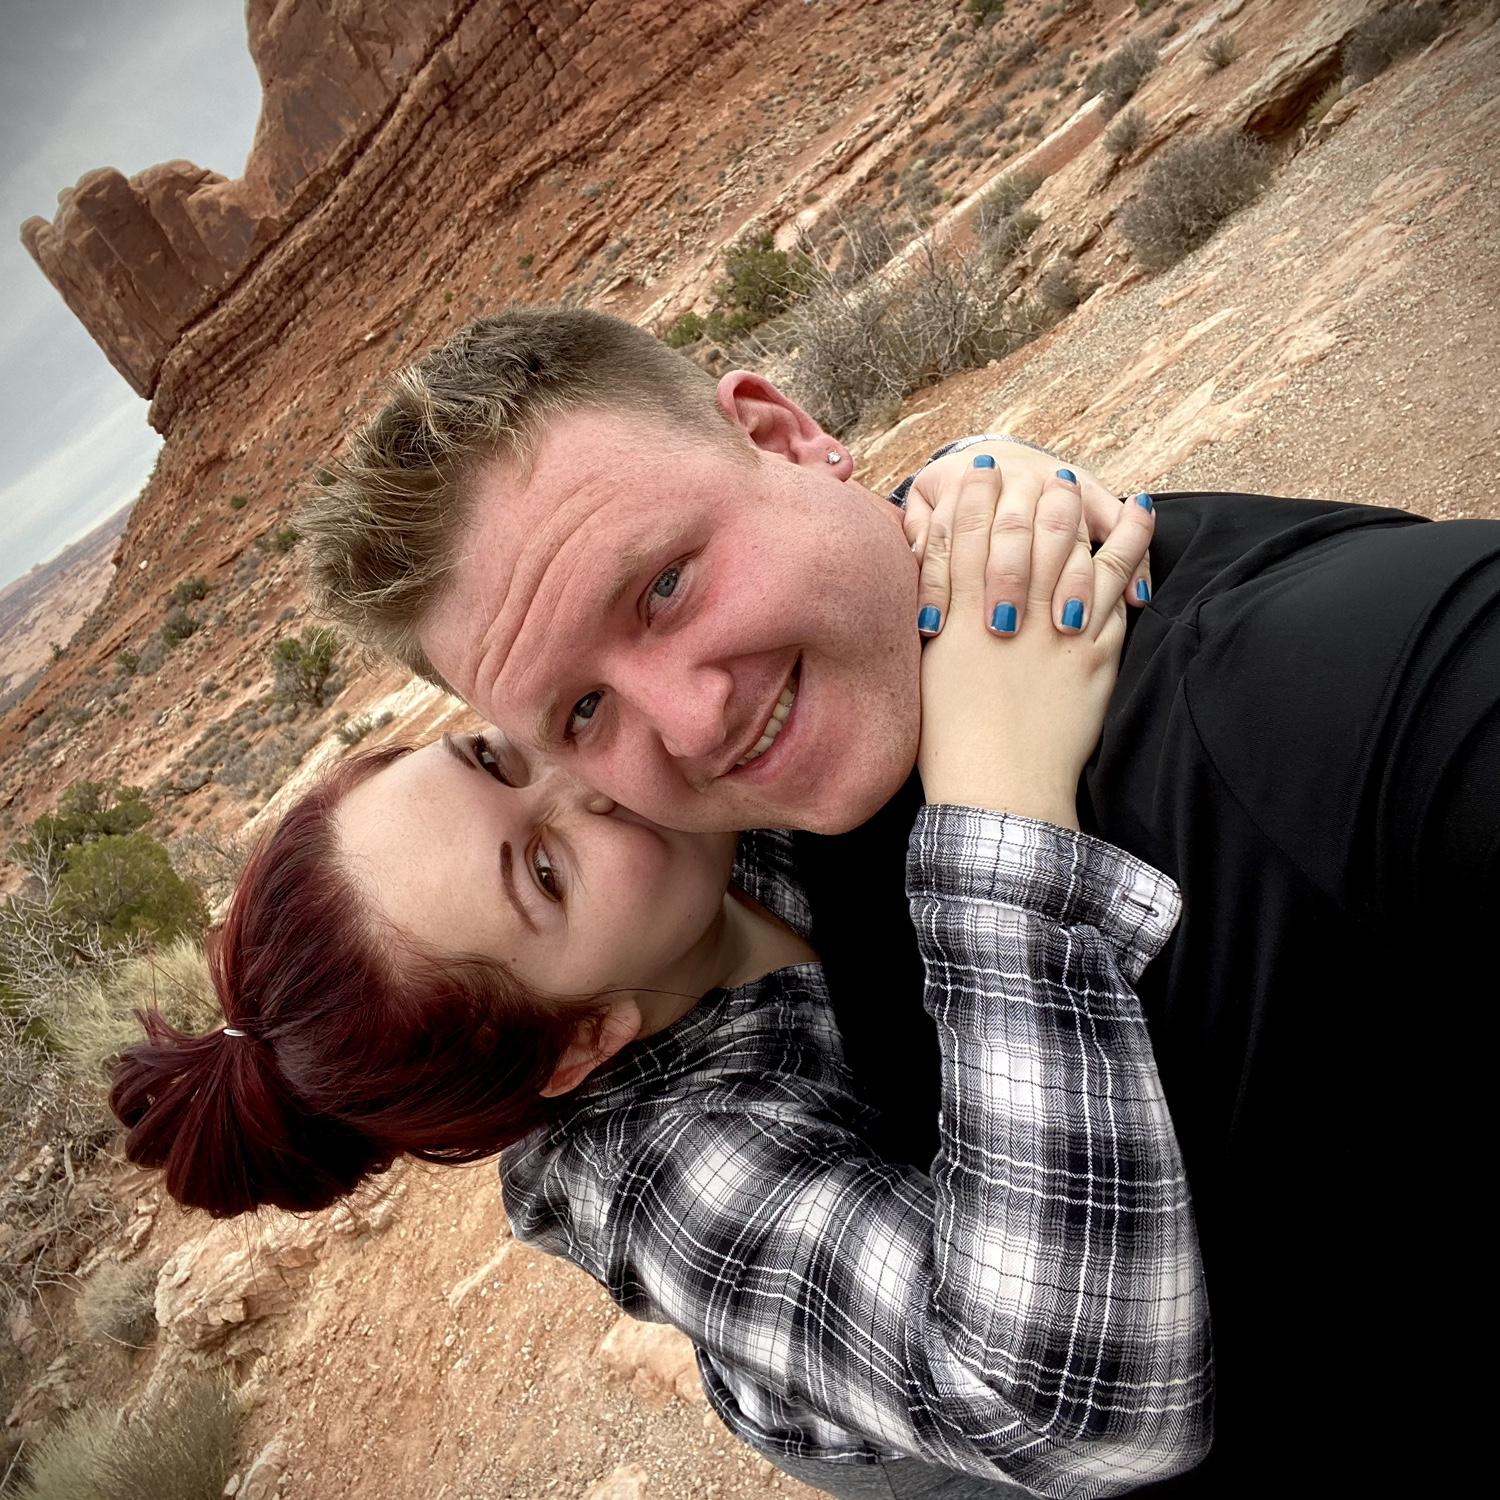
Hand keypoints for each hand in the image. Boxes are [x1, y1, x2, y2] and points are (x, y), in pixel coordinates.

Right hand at [917, 462, 1154, 828]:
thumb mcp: (925, 670)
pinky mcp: (1096, 651)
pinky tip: (1139, 513)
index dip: (976, 494)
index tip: (983, 468)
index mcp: (957, 615)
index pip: (967, 533)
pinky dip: (1131, 543)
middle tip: (1038, 473)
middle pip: (1024, 530)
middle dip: (1031, 493)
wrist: (999, 791)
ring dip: (1077, 508)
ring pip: (1072, 547)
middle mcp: (1008, 611)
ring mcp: (1056, 629)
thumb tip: (938, 580)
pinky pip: (1119, 584)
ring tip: (1078, 482)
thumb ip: (936, 619)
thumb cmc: (949, 741)